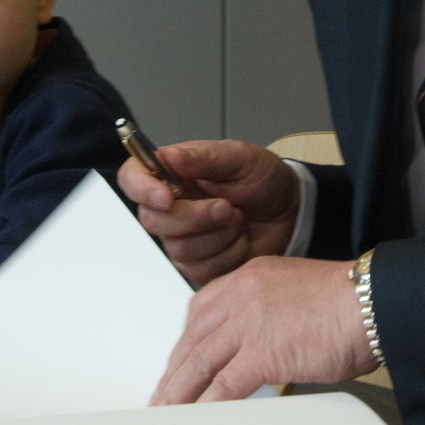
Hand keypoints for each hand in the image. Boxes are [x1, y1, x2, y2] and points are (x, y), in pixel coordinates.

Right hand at [120, 139, 300, 286]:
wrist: (292, 213)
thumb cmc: (264, 181)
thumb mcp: (242, 158)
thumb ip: (205, 156)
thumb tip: (168, 155)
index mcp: (173, 174)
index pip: (132, 178)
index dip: (142, 188)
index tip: (166, 196)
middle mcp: (171, 207)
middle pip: (152, 220)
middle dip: (194, 217)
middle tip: (227, 206)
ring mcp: (183, 238)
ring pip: (178, 248)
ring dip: (218, 235)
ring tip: (238, 220)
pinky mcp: (198, 265)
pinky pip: (200, 269)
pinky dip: (228, 254)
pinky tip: (239, 240)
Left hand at [152, 256, 371, 403]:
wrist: (374, 302)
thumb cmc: (351, 303)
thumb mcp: (298, 296)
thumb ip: (272, 315)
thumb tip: (264, 348)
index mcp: (250, 278)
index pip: (201, 311)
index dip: (185, 341)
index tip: (177, 362)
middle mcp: (242, 295)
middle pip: (192, 338)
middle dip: (174, 370)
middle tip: (162, 395)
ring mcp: (249, 322)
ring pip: (198, 362)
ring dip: (178, 392)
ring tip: (166, 415)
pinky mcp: (262, 352)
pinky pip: (223, 385)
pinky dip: (206, 405)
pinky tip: (197, 419)